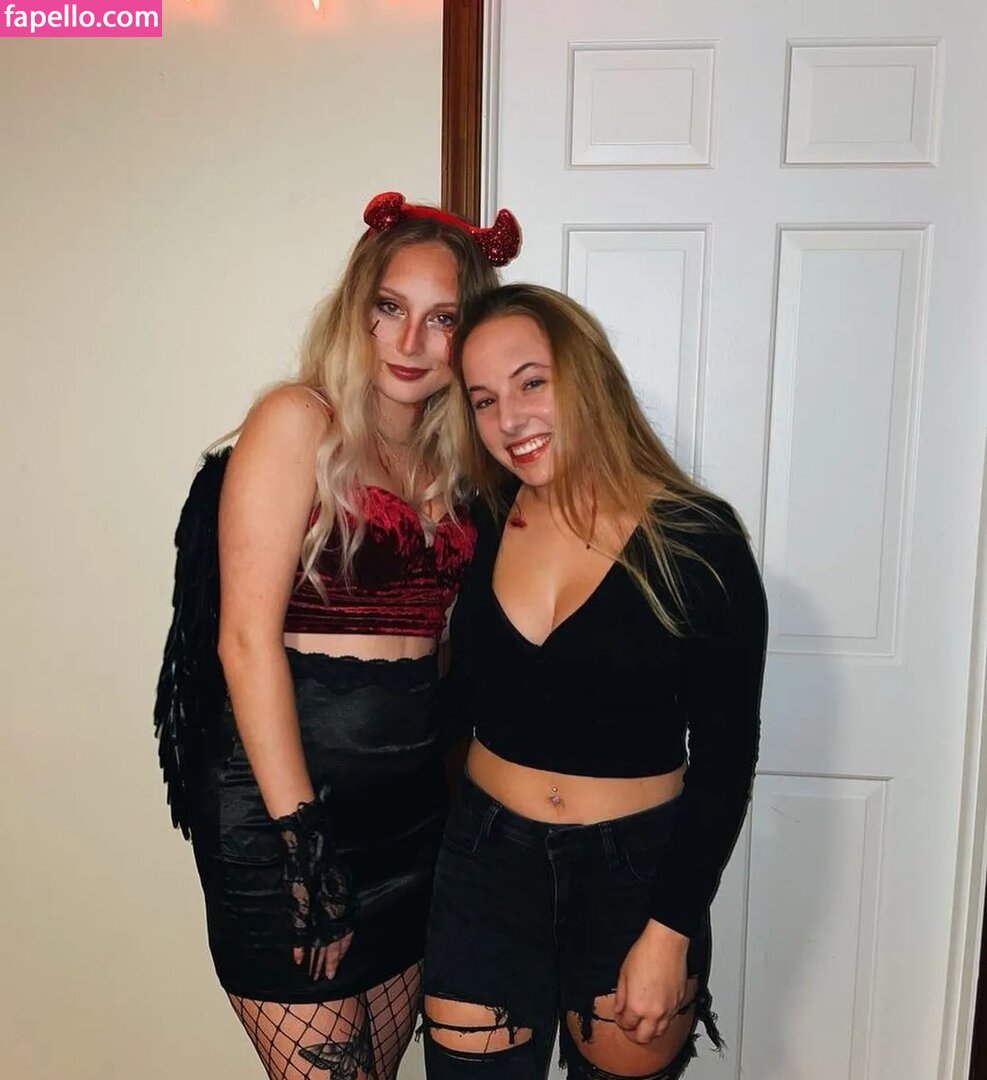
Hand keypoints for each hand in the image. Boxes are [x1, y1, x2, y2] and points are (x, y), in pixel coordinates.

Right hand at [275, 787, 355, 978]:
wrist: (306, 833)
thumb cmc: (317, 850)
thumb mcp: (331, 872)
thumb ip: (332, 890)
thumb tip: (332, 904)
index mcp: (340, 895)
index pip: (345, 929)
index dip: (342, 948)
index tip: (338, 963)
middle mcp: (332, 901)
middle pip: (335, 939)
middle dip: (332, 960)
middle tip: (328, 978)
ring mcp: (317, 901)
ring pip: (320, 938)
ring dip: (317, 959)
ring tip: (315, 976)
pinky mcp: (301, 898)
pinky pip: (302, 927)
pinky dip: (300, 945)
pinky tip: (297, 960)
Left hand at [613, 919, 688, 1043]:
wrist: (666, 943)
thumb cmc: (645, 953)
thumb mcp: (623, 974)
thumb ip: (620, 997)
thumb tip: (619, 1009)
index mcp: (637, 1006)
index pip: (626, 1025)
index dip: (620, 1022)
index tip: (620, 1017)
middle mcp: (654, 1012)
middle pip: (644, 1038)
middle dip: (634, 1035)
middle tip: (630, 1028)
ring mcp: (669, 1009)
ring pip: (660, 1033)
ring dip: (650, 1031)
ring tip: (644, 1023)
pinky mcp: (679, 1002)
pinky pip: (671, 1019)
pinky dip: (663, 1020)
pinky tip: (657, 1012)